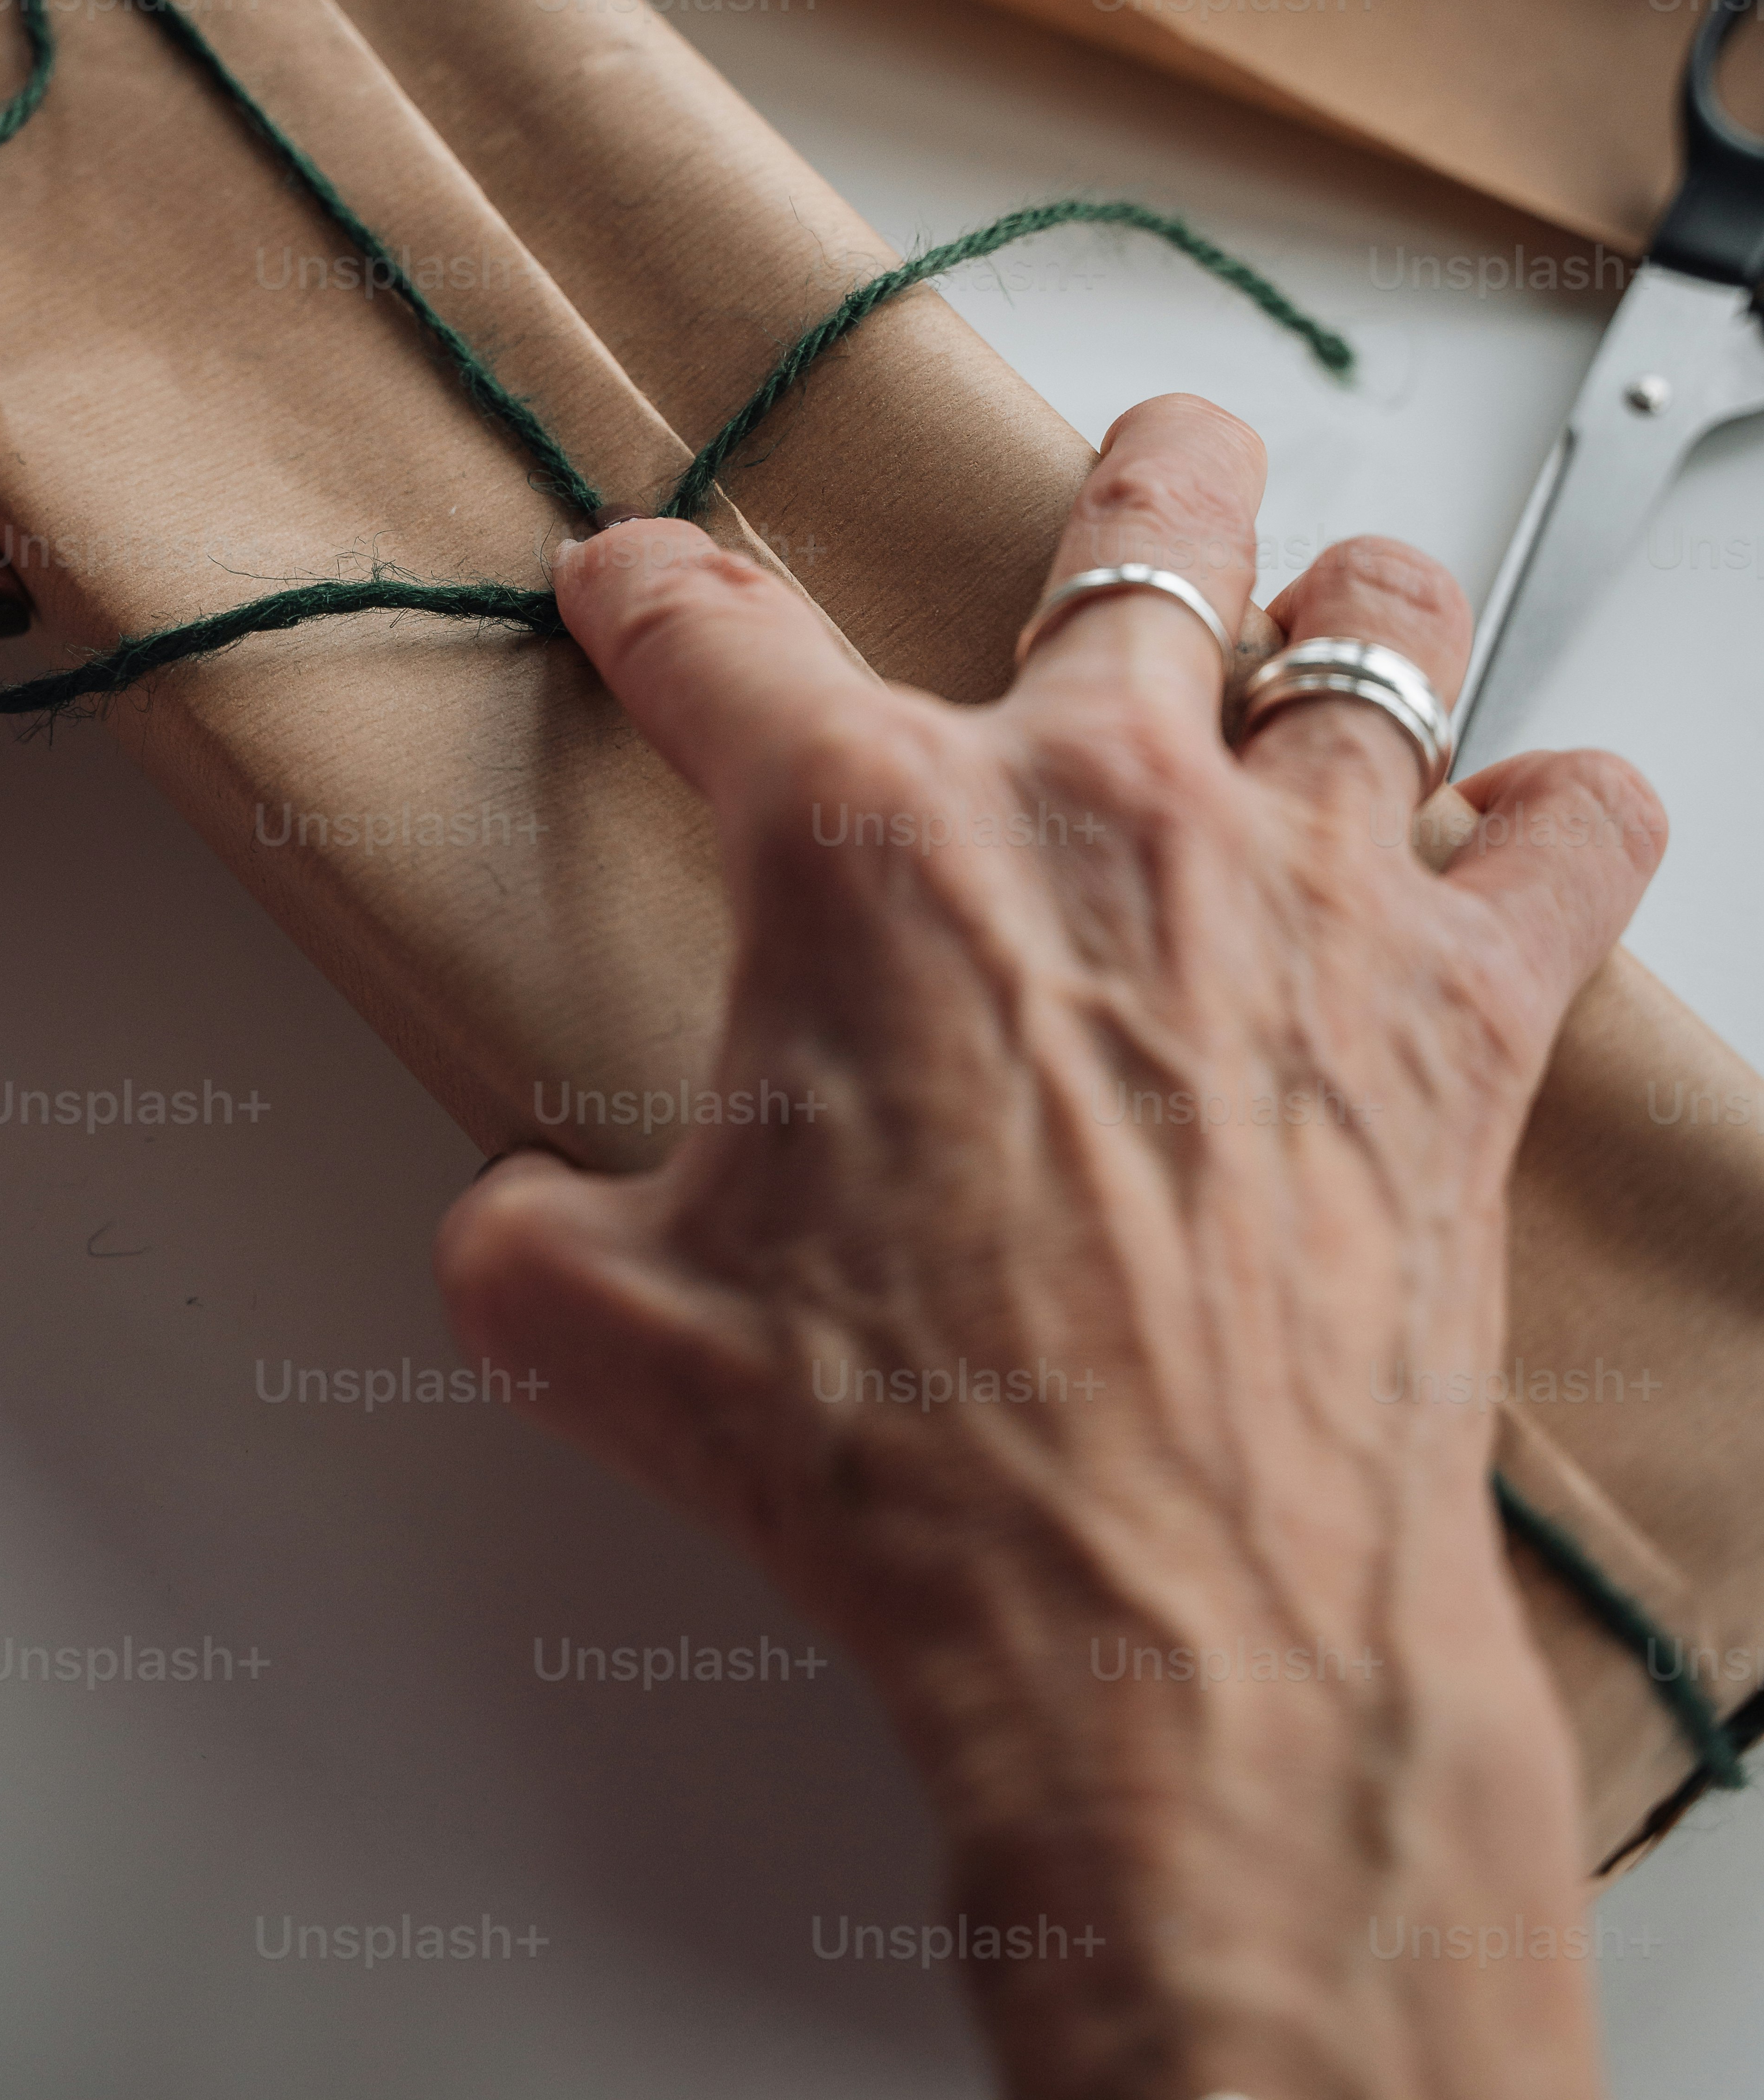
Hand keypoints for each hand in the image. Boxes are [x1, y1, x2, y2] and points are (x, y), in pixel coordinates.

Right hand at [436, 396, 1671, 2099]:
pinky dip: (1565, 814)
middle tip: (1142, 479)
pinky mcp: (1464, 1015)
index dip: (654, 597)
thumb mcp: (606, 1334)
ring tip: (1343, 612)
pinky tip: (1531, 823)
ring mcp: (1305, 892)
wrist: (1163, 1624)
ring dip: (1360, 603)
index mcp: (867, 845)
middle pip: (1141, 522)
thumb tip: (520, 1228)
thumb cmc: (915, 1466)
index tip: (646, 591)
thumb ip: (530, 1232)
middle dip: (1140, 475)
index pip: (714, 632)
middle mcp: (1098, 807)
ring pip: (1382, 624)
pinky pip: (1580, 834)